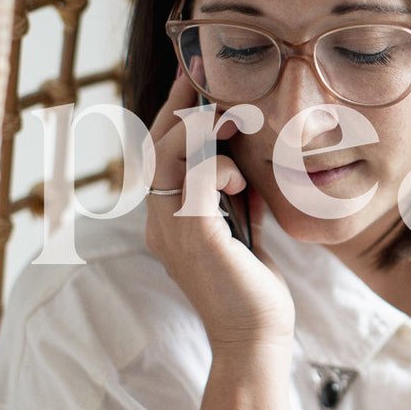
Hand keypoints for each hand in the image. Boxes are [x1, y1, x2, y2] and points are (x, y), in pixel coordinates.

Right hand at [145, 71, 293, 346]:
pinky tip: (240, 176)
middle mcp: (158, 222)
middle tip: (202, 71)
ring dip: (198, 129)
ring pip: (167, 157)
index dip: (175, 114)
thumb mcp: (242, 231)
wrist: (255, 338)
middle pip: (155, 146)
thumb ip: (234, 199)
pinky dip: (217, 166)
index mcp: (167, 219)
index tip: (195, 79)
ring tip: (230, 115)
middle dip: (180, 104)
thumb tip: (244, 167)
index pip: (161, 154)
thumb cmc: (252, 288)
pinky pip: (195, 181)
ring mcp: (170, 230)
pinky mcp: (195, 237)